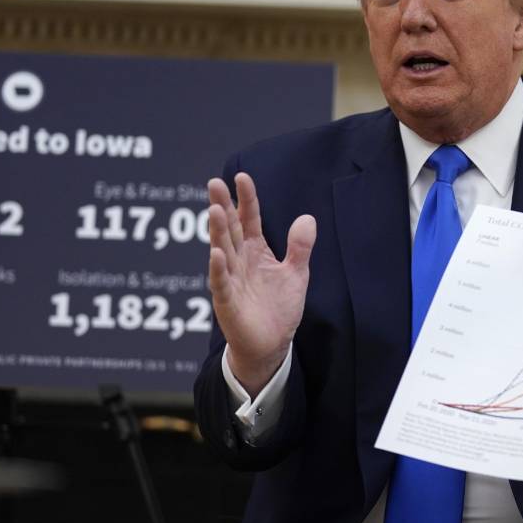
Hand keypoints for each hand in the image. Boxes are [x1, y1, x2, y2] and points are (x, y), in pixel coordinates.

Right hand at [207, 173, 315, 396]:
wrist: (271, 344)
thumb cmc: (279, 308)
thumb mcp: (296, 274)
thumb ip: (299, 247)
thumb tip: (307, 217)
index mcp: (256, 251)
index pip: (249, 219)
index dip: (246, 199)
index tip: (242, 177)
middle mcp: (239, 261)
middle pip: (230, 229)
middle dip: (223, 207)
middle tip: (214, 184)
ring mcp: (230, 280)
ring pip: (223, 251)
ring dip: (218, 232)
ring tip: (216, 211)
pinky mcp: (227, 302)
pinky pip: (221, 283)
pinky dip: (219, 269)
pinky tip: (216, 253)